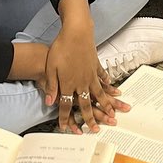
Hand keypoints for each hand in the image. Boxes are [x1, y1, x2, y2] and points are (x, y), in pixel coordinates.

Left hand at [43, 2, 128, 133]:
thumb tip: (50, 101)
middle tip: (95, 129)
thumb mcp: (51, 67)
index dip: (65, 118)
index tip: (65, 128)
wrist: (76, 32)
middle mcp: (82, 82)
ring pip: (99, 94)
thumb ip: (51, 85)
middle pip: (86, 104)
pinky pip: (103, 77)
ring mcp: (91, 74)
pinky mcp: (96, 65)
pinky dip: (108, 84)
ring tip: (112, 115)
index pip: (67, 105)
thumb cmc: (61, 48)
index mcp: (69, 83)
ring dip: (105, 106)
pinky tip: (113, 89)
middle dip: (90, 119)